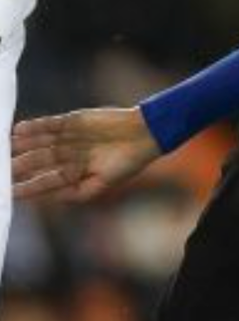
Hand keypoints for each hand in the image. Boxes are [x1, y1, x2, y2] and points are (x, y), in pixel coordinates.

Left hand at [11, 107, 162, 201]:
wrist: (144, 134)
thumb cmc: (128, 163)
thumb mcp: (104, 184)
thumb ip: (78, 193)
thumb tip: (50, 199)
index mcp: (75, 173)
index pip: (46, 181)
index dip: (28, 187)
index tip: (11, 192)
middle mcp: (68, 155)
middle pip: (38, 161)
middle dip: (19, 166)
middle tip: (3, 170)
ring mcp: (69, 137)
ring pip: (39, 142)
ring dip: (22, 146)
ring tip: (6, 148)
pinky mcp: (72, 121)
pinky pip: (48, 124)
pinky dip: (33, 127)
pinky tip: (19, 130)